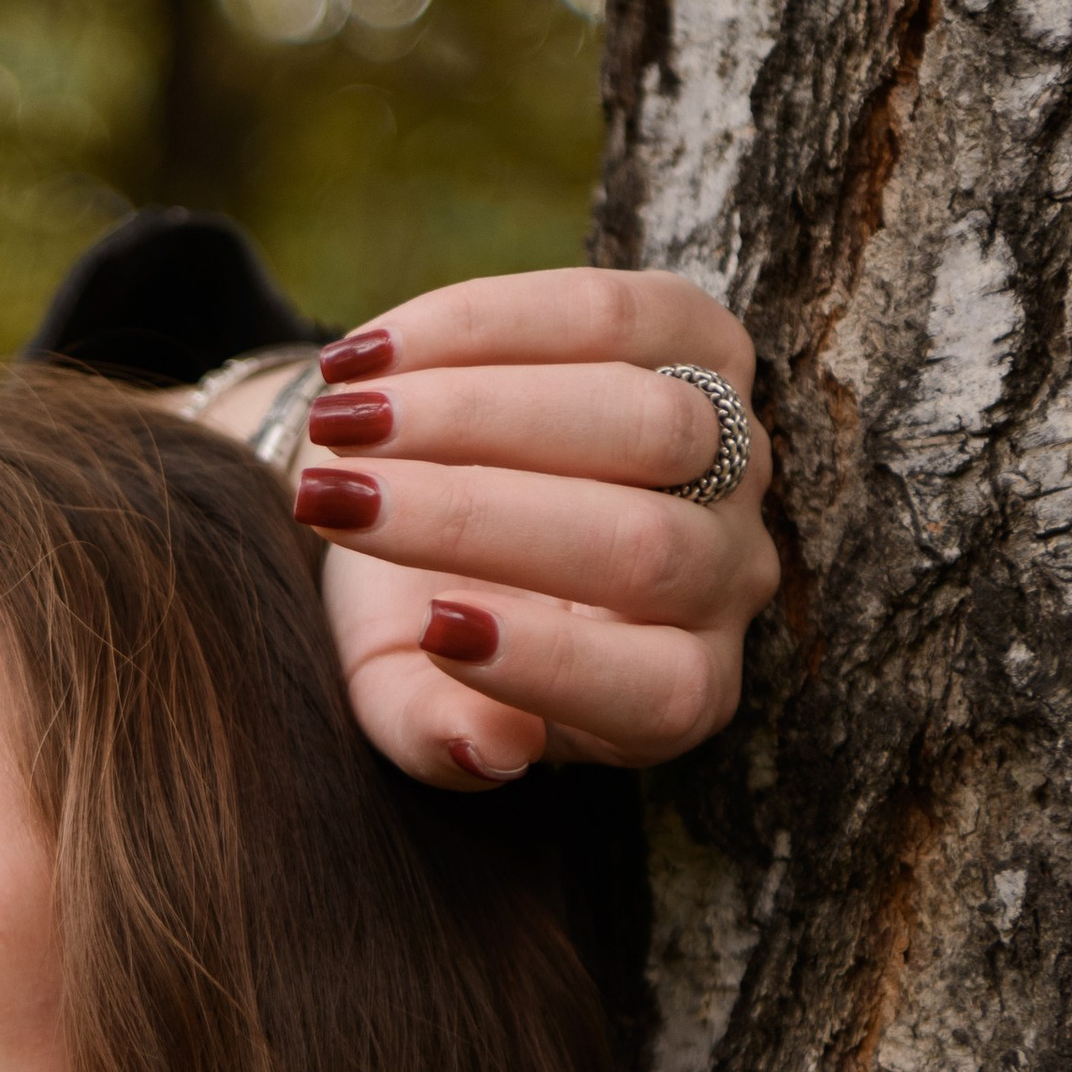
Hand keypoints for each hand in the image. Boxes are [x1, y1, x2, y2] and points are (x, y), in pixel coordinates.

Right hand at [192, 269, 775, 789]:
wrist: (427, 490)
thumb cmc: (418, 612)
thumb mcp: (401, 687)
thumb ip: (433, 734)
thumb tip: (487, 753)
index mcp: (674, 691)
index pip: (657, 690)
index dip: (552, 662)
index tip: (430, 628)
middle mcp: (729, 577)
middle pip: (644, 547)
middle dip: (475, 516)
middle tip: (336, 499)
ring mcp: (735, 455)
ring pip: (650, 421)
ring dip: (476, 410)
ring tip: (342, 421)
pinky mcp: (703, 342)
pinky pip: (615, 317)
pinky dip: (483, 325)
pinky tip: (370, 356)